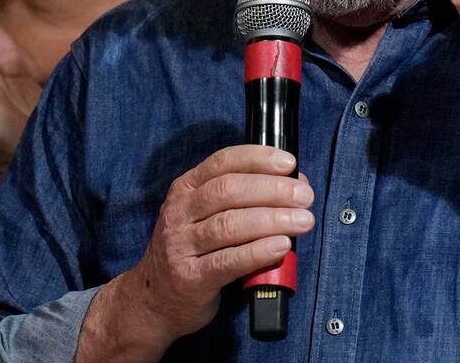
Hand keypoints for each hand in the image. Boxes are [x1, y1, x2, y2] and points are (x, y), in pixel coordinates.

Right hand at [118, 146, 314, 346]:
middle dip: (273, 190)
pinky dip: (258, 252)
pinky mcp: (190, 278)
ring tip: (302, 221)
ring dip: (272, 220)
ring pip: (229, 224)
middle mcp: (179, 213)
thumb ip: (242, 199)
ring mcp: (181, 246)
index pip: (222, 162)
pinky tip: (281, 246)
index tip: (288, 163)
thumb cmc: (192, 252)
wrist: (154, 301)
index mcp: (186, 189)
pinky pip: (228, 261)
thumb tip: (292, 186)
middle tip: (304, 196)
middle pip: (228, 191)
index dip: (258, 159)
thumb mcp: (205, 216)